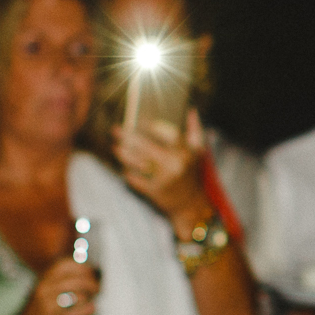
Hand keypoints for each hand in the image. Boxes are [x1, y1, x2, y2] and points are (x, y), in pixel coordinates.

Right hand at [0, 258, 100, 314]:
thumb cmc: (39, 310)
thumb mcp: (46, 290)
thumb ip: (63, 280)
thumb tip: (92, 271)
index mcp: (44, 276)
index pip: (68, 263)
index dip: (84, 267)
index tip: (93, 273)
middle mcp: (45, 285)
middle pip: (78, 278)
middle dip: (92, 283)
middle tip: (98, 289)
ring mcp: (47, 301)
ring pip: (79, 294)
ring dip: (90, 297)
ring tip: (93, 300)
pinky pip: (77, 310)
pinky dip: (88, 309)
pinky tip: (92, 309)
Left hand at [113, 109, 208, 227]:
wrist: (191, 204)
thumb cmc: (191, 173)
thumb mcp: (198, 152)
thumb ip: (195, 130)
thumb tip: (191, 110)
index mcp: (186, 152)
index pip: (168, 132)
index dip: (151, 125)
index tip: (138, 120)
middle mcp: (175, 164)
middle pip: (146, 145)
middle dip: (127, 136)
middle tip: (116, 130)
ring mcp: (164, 178)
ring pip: (137, 162)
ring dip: (123, 154)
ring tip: (116, 148)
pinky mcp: (154, 191)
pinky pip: (135, 179)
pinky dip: (128, 172)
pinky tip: (123, 167)